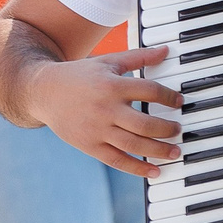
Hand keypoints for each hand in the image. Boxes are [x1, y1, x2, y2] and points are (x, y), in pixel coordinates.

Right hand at [21, 46, 180, 177]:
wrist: (43, 91)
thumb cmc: (79, 75)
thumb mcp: (107, 62)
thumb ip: (137, 57)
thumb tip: (165, 51)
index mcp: (112, 85)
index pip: (151, 91)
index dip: (170, 97)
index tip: (178, 102)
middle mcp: (106, 109)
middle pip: (146, 124)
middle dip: (168, 129)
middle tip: (178, 130)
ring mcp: (97, 129)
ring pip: (135, 145)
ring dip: (159, 150)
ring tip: (175, 152)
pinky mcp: (89, 145)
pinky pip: (118, 160)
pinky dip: (138, 168)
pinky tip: (155, 172)